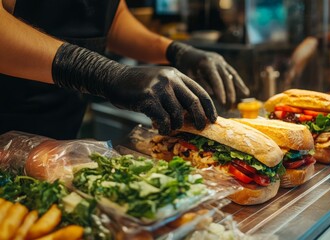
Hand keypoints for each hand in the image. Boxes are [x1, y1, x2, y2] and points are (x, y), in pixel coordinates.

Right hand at [52, 43, 216, 134]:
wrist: (114, 79)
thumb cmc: (139, 85)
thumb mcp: (161, 82)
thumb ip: (176, 94)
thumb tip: (192, 116)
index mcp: (177, 74)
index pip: (200, 91)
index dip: (209, 107)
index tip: (213, 119)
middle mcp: (170, 79)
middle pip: (194, 102)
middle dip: (200, 118)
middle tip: (201, 128)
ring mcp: (158, 88)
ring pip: (178, 114)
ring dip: (177, 125)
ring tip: (172, 128)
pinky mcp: (147, 98)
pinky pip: (163, 119)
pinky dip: (165, 128)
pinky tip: (161, 129)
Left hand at [166, 41, 249, 105]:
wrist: (186, 52)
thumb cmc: (185, 66)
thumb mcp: (190, 75)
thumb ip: (201, 83)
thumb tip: (213, 94)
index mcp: (207, 63)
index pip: (216, 79)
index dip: (220, 91)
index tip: (223, 103)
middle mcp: (216, 60)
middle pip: (226, 78)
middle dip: (228, 93)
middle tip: (228, 107)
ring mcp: (221, 61)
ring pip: (231, 76)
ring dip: (235, 90)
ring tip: (235, 102)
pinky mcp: (223, 63)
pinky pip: (233, 73)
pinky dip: (239, 83)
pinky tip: (245, 92)